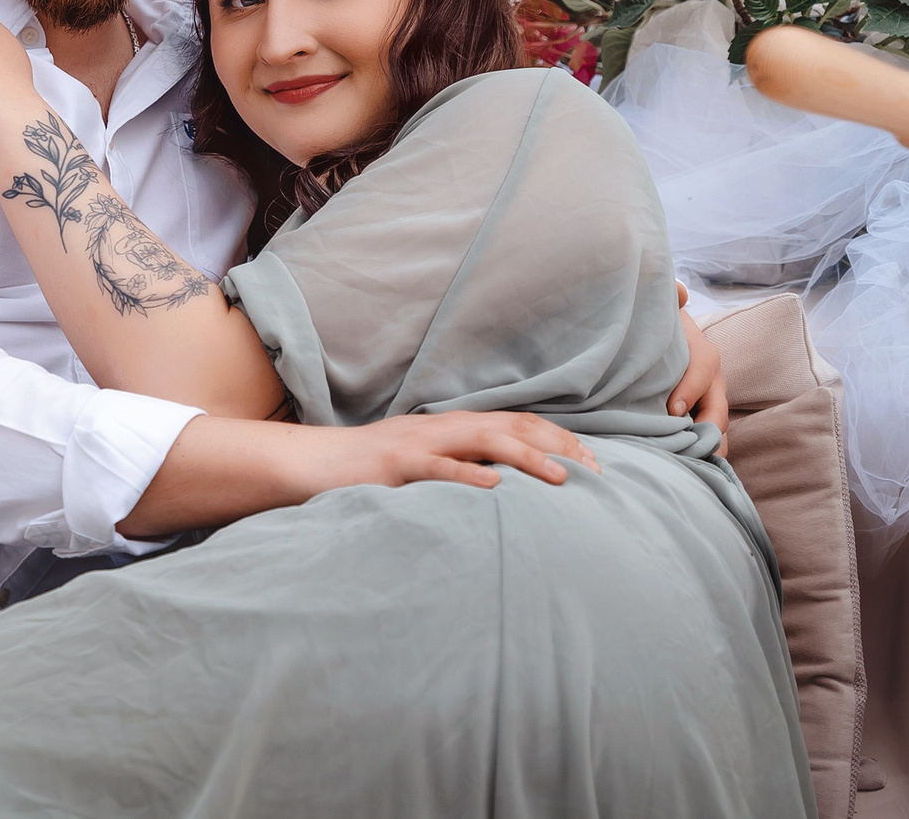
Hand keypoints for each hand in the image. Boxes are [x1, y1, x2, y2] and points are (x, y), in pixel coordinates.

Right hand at [292, 410, 601, 493]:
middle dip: (558, 446)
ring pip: (483, 440)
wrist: (314, 462)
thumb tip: (506, 485)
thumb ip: (462, 465)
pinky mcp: (396, 465)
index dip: (559, 439)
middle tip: (595, 471)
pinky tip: (493, 486)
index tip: (593, 463)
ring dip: (526, 457)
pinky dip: (467, 474)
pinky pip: (437, 468)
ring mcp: (420, 443)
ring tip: (560, 478)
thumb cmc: (372, 469)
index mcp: (453, 425)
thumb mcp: (426, 462)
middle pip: (512, 426)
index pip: (518, 423)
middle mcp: (444, 427)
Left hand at [667, 281, 730, 456]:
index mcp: (704, 355)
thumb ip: (669, 296)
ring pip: (717, 432)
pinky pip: (707, 442)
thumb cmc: (663, 328)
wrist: (667, 344)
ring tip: (692, 471)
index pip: (703, 371)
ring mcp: (711, 405)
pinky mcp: (702, 423)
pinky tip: (687, 474)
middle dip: (707, 432)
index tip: (672, 408)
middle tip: (689, 451)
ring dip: (708, 450)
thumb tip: (679, 291)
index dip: (689, 389)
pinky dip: (701, 457)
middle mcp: (714, 383)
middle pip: (718, 411)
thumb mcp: (664, 311)